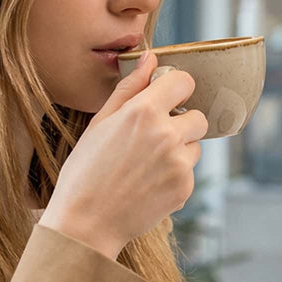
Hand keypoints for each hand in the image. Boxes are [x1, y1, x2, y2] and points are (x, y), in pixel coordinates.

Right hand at [39, 49, 207, 259]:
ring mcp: (179, 164)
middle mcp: (167, 134)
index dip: (175, 89)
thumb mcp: (99, 123)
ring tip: (145, 167)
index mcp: (143, 112)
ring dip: (178, 151)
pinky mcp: (185, 189)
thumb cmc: (84, 171)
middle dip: (180, 123)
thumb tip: (150, 58)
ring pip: (195, 146)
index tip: (165, 98)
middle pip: (197, 116)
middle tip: (152, 139)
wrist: (85, 224)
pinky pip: (188, 172)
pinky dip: (173, 176)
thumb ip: (129, 88)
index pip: (183, 82)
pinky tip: (146, 185)